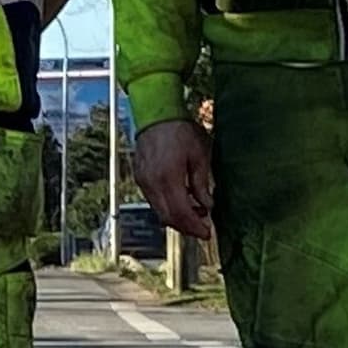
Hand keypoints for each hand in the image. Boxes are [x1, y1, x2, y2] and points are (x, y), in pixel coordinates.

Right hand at [131, 118, 214, 242]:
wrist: (156, 114)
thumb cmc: (180, 130)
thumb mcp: (200, 155)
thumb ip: (201, 184)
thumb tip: (207, 206)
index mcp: (168, 177)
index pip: (181, 213)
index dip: (195, 227)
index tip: (207, 233)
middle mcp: (152, 183)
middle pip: (168, 217)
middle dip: (186, 227)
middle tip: (202, 230)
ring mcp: (143, 181)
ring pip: (159, 211)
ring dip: (177, 218)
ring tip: (195, 214)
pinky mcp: (139, 178)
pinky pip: (153, 201)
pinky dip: (168, 207)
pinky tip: (182, 201)